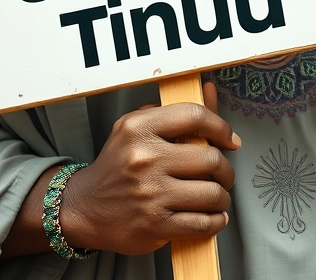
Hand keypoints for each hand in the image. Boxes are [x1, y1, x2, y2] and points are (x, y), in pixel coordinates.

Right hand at [59, 81, 239, 254]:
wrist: (85, 207)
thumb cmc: (118, 165)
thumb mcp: (137, 128)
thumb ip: (175, 113)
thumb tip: (208, 90)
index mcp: (140, 128)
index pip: (194, 116)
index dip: (221, 127)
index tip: (230, 139)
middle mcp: (145, 158)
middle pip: (210, 159)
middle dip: (226, 170)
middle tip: (223, 174)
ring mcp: (151, 193)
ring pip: (211, 193)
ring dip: (222, 198)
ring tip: (217, 196)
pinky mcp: (155, 224)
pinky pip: (202, 223)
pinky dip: (215, 222)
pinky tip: (212, 217)